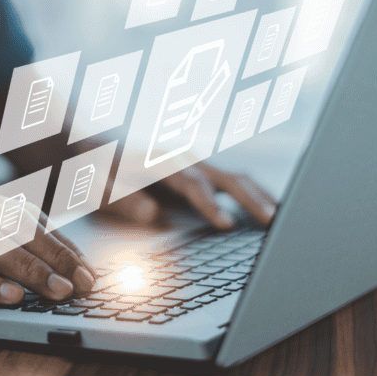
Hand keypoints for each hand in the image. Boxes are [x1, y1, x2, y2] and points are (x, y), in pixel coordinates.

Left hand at [102, 162, 276, 229]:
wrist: (96, 149)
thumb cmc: (97, 172)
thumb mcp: (100, 188)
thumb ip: (124, 201)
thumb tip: (153, 215)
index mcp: (162, 161)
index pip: (194, 184)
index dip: (211, 205)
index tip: (227, 226)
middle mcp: (185, 160)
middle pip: (226, 177)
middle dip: (251, 199)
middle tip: (271, 221)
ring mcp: (196, 166)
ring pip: (237, 178)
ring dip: (259, 197)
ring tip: (280, 218)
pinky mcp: (201, 175)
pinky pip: (233, 183)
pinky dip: (254, 195)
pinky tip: (269, 209)